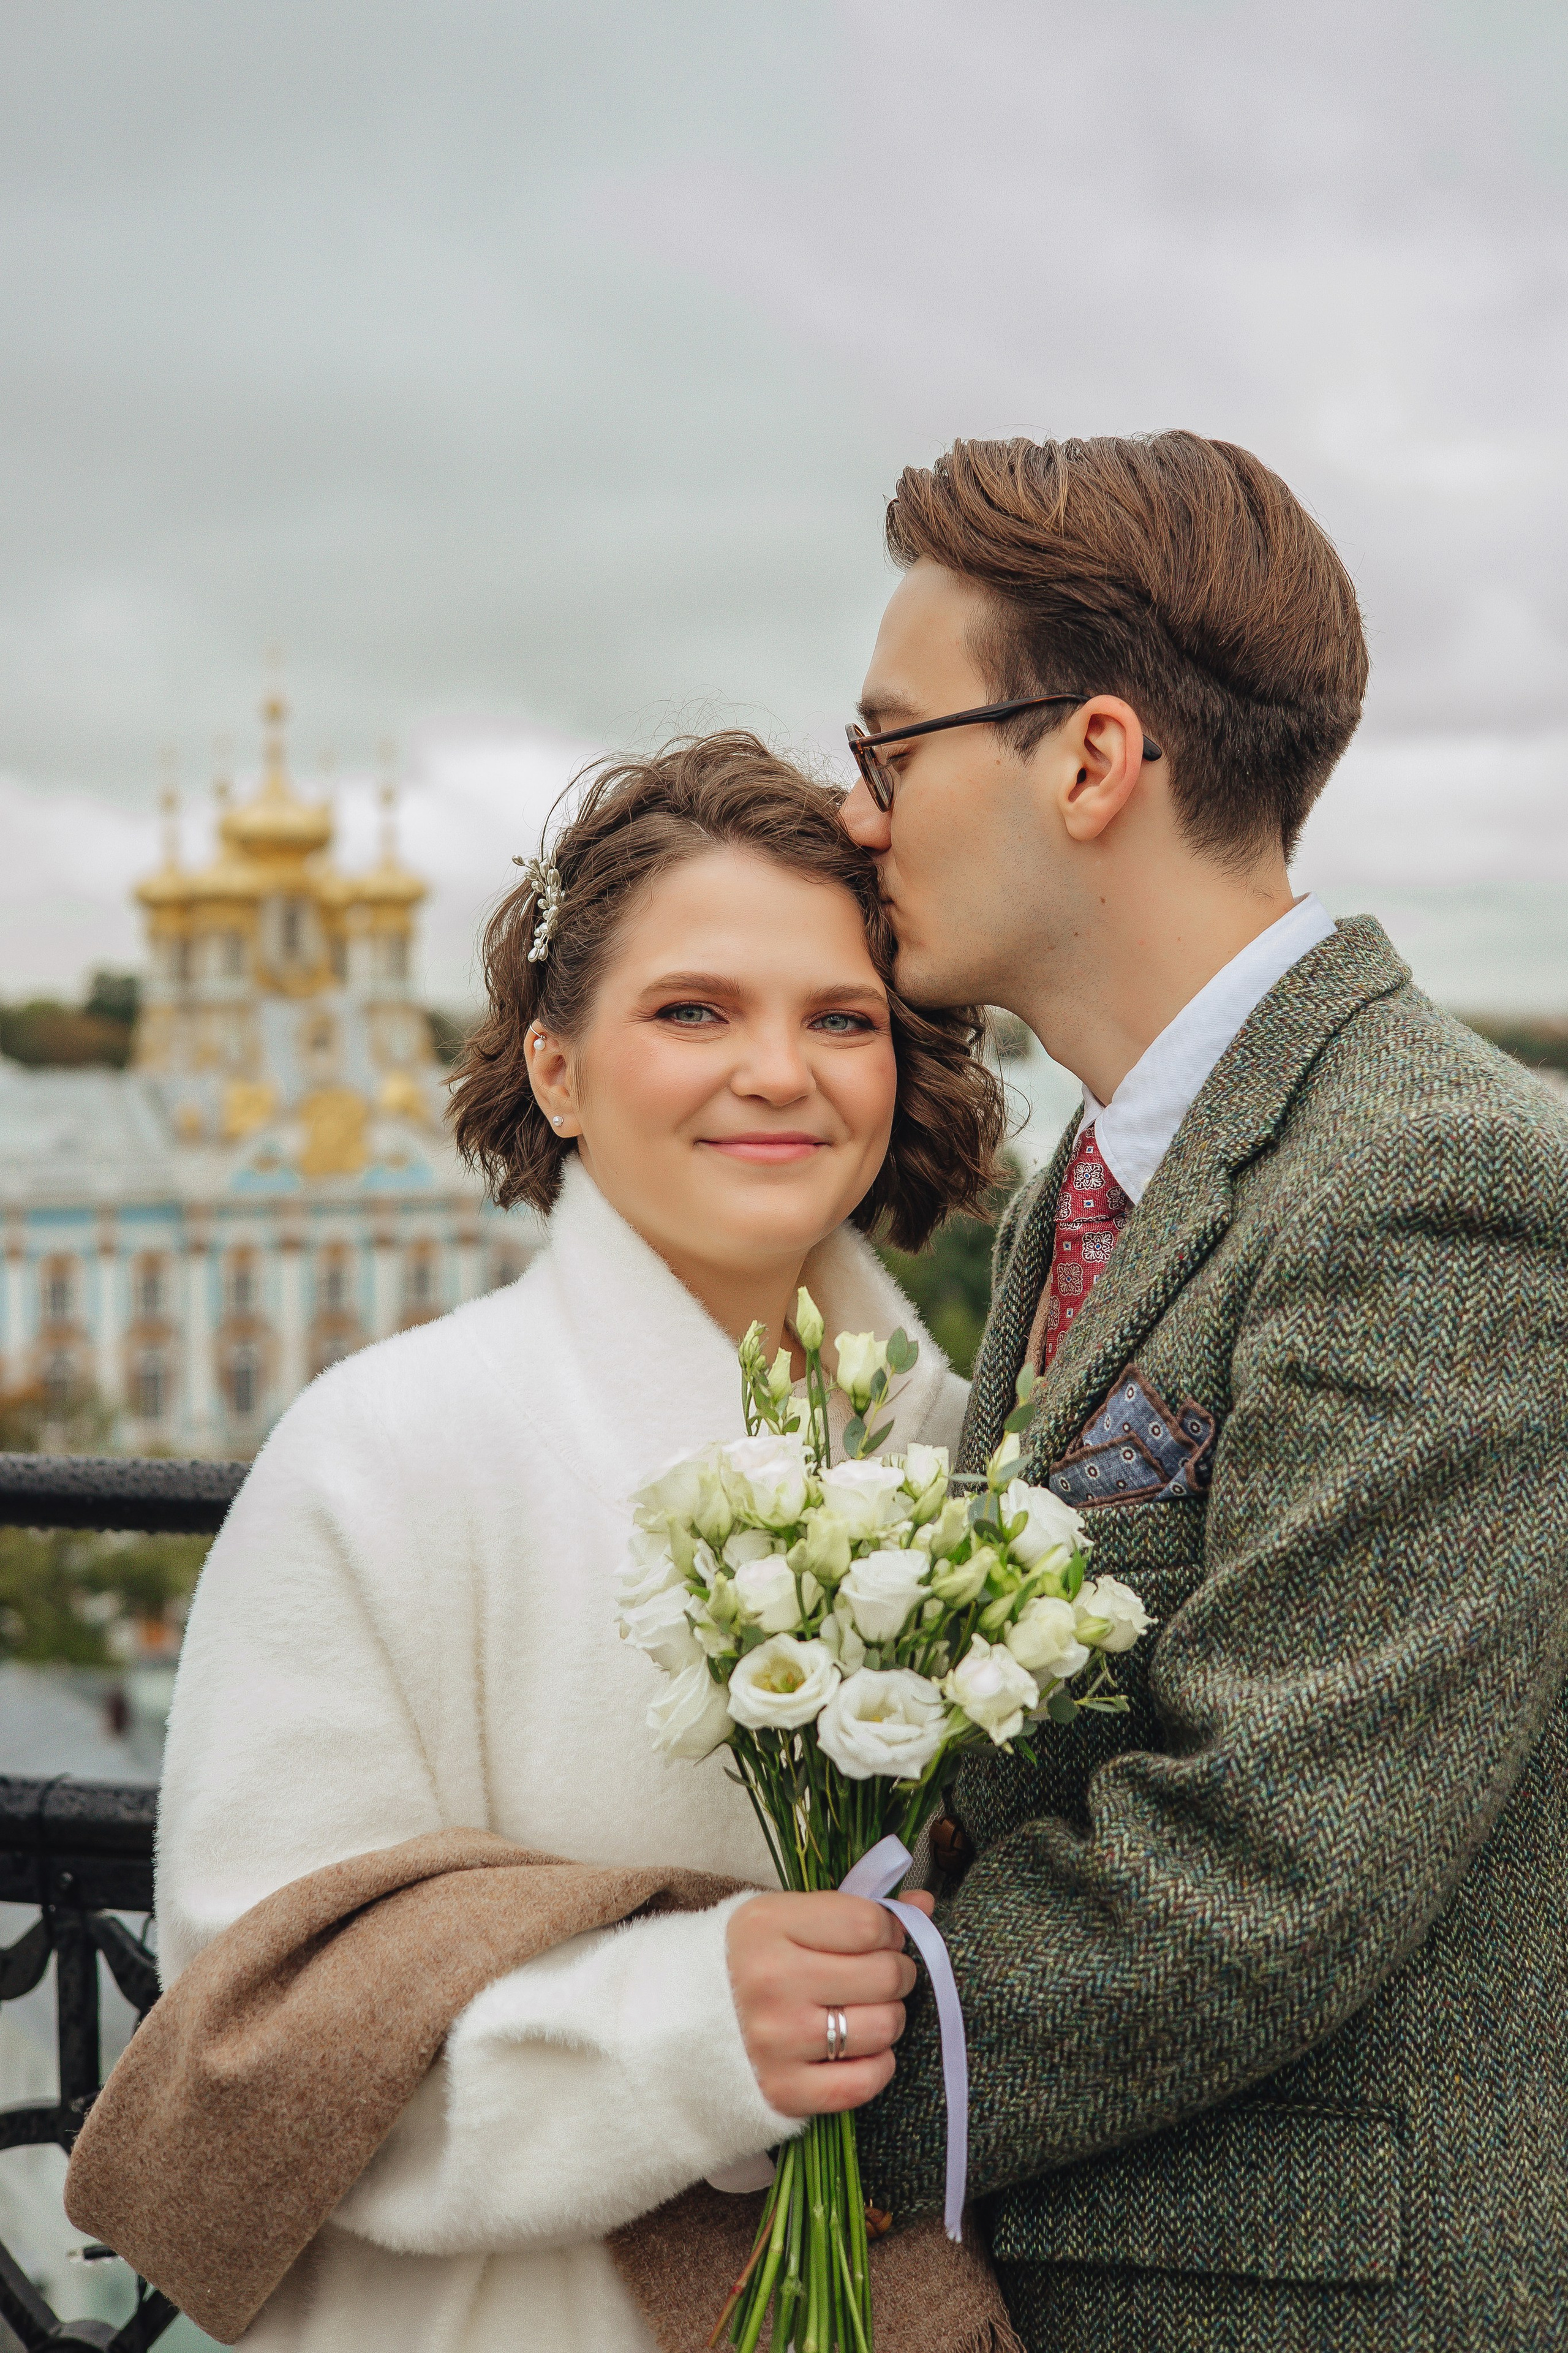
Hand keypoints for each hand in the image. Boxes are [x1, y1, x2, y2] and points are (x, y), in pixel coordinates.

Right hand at [726, 1888, 936, 2118]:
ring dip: (889, 2019)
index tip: (880, 1937)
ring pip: (883, 2027)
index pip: (869, 1923)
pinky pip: (865, 2082)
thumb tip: (925, 1903)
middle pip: (885, 1975)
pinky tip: (860, 2051)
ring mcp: (776, 2041)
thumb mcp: (784, 1917)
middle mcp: (771, 1981)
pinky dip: (877, 2066)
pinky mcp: (783, 2092)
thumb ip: (855, 1909)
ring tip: (865, 2010)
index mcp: (766, 1925)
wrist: (673, 2028)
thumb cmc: (743, 1963)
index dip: (889, 1930)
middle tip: (881, 1975)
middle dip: (897, 1973)